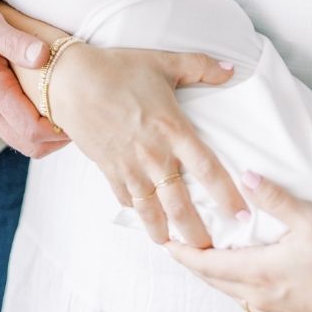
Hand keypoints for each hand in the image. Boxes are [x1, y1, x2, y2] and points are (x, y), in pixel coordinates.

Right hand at [0, 0, 67, 158]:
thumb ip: (14, 40)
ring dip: (48, 133)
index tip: (78, 106)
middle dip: (60, 137)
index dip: (61, 128)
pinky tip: (44, 99)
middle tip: (77, 109)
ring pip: (24, 141)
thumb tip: (44, 55)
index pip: (34, 132)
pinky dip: (35, 125)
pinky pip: (15, 129)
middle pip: (32, 146)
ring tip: (63, 104)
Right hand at [51, 44, 241, 247]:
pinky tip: (143, 216)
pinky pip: (124, 197)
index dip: (228, 197)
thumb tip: (231, 69)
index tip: (243, 218)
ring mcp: (129, 165)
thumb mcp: (162, 62)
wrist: (69, 79)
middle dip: (196, 232)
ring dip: (163, 231)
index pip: (209, 171)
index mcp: (173, 130)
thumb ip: (200, 67)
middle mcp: (154, 154)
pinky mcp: (108, 167)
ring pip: (151, 210)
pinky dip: (135, 210)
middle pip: (180, 205)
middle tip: (209, 249)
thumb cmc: (116, 68)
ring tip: (175, 246)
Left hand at [165, 172, 311, 311]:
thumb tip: (244, 175)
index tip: (165, 244)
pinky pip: (259, 311)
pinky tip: (251, 282)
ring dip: (222, 280)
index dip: (183, 254)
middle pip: (216, 282)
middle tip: (182, 249)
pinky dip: (247, 295)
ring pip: (236, 298)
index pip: (206, 265)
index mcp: (259, 273)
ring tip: (212, 262)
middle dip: (197, 265)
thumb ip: (274, 198)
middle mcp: (262, 299)